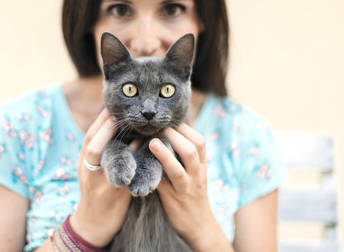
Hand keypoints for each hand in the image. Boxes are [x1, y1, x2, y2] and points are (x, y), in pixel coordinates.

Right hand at [70, 109, 131, 246]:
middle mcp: (88, 170)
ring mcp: (99, 182)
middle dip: (107, 127)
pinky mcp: (114, 194)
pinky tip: (146, 154)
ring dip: (124, 143)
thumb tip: (120, 125)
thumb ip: (104, 150)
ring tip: (139, 131)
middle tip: (122, 113)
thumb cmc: (97, 191)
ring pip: (107, 158)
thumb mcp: (93, 169)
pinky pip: (125, 176)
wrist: (93, 223)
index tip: (114, 105)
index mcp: (83, 161)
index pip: (90, 134)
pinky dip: (135, 164)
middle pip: (93, 143)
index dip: (101, 119)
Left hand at [149, 124, 231, 250]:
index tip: (171, 119)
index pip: (199, 141)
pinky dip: (153, 174)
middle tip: (160, 125)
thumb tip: (169, 132)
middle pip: (192, 149)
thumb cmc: (193, 194)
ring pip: (178, 169)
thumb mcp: (196, 174)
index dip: (185, 128)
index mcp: (202, 166)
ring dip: (165, 154)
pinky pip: (163, 185)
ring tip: (152, 142)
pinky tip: (142, 166)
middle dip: (175, 135)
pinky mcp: (172, 200)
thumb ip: (185, 156)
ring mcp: (185, 188)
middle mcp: (196, 175)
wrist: (199, 225)